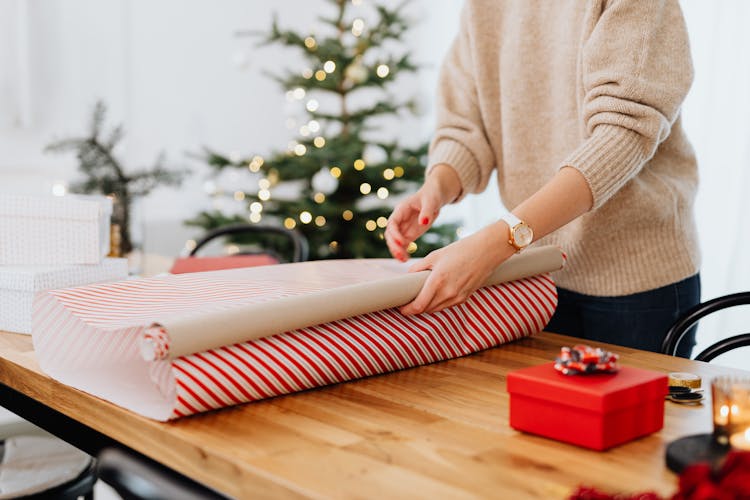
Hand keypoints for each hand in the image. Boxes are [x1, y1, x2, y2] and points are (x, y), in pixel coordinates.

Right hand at [385, 164, 460, 261]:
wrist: (435, 196)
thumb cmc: (432, 195)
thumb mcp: (431, 201)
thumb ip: (427, 212)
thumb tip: (423, 223)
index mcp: (401, 209)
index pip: (392, 222)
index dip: (395, 233)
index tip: (402, 242)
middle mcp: (400, 219)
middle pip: (390, 234)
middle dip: (394, 245)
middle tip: (401, 256)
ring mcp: (403, 227)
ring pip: (395, 241)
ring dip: (397, 251)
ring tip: (403, 260)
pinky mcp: (409, 234)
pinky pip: (403, 245)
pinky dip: (403, 252)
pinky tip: (407, 259)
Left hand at [399, 222, 514, 314]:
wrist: (487, 250)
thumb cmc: (461, 250)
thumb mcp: (435, 255)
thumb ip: (419, 268)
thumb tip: (407, 277)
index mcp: (438, 281)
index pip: (418, 306)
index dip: (407, 310)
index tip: (401, 307)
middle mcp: (448, 293)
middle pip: (426, 310)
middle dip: (415, 308)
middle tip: (408, 301)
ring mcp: (458, 297)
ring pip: (436, 309)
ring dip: (427, 307)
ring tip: (420, 297)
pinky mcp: (465, 298)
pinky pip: (447, 305)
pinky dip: (439, 303)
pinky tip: (436, 294)